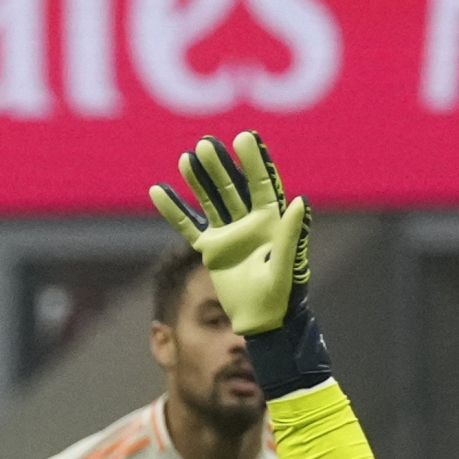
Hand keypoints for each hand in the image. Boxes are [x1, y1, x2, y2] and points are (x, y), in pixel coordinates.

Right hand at [151, 131, 308, 337]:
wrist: (262, 321)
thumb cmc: (282, 295)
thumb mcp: (287, 265)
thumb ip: (291, 235)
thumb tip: (299, 201)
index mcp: (271, 221)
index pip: (261, 184)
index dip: (253, 161)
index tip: (243, 138)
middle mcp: (249, 222)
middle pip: (232, 187)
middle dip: (220, 166)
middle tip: (207, 144)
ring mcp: (228, 234)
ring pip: (211, 201)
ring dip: (199, 180)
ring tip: (188, 157)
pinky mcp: (210, 250)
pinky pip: (188, 226)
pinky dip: (174, 210)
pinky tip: (158, 190)